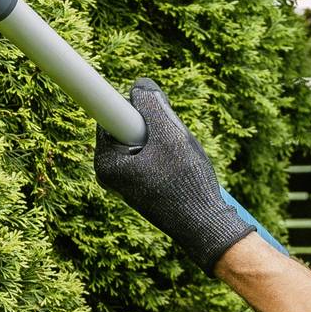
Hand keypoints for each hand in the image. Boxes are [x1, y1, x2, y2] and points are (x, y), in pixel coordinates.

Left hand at [94, 80, 252, 275]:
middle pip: (127, 125)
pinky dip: (167, 154)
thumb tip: (139, 85)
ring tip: (178, 161)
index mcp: (106, 162)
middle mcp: (108, 173)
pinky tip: (180, 171)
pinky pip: (150, 154)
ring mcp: (123, 180)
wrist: (205, 226)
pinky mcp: (139, 185)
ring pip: (142, 139)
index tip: (138, 107)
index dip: (129, 104)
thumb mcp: (170, 135)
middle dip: (153, 125)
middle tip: (171, 143)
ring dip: (163, 140)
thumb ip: (151, 104)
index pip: (108, 114)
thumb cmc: (186, 184)